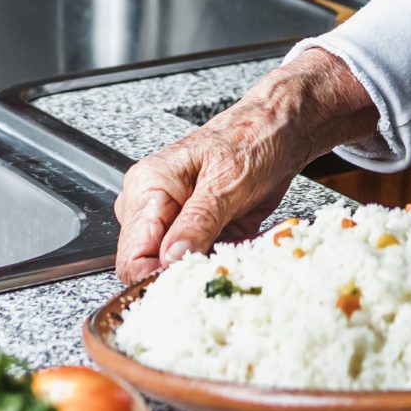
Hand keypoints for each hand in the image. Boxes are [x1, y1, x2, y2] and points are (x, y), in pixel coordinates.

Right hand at [112, 52, 382, 282]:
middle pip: (148, 266)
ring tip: (234, 248)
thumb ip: (198, 221)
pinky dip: (219, 260)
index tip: (188, 280)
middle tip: (219, 263)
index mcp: (147, 187)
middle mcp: (152, 206)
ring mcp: (171, 220)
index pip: (130, 255)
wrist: (279, 130)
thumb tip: (172, 258)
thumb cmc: (252, 138)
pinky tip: (238, 244)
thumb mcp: (228, 182)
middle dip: (184, 272)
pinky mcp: (194, 230)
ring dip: (205, 267)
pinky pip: (198, 261)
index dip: (155, 276)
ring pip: (175, 267)